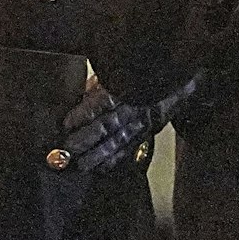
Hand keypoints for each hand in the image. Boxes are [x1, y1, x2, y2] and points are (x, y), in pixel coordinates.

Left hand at [54, 71, 200, 173]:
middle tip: (68, 149)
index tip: (66, 124)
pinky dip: (114, 160)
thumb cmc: (136, 73)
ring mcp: (142, 123)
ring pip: (119, 142)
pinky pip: (130, 149)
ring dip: (98, 155)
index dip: (84, 114)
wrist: (171, 80)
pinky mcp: (147, 134)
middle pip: (109, 126)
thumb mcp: (115, 71)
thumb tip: (78, 97)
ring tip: (80, 164)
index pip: (102, 102)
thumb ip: (96, 84)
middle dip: (86, 139)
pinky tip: (100, 168)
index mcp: (125, 87)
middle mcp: (135, 107)